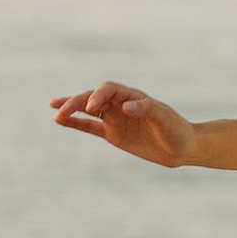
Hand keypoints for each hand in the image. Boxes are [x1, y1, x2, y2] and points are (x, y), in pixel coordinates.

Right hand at [50, 82, 194, 167]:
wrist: (182, 148)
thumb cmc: (176, 130)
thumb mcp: (164, 119)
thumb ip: (147, 110)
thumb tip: (126, 106)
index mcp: (133, 97)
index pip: (109, 90)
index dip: (98, 95)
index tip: (92, 106)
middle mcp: (121, 105)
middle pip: (93, 98)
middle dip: (76, 101)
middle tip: (60, 109)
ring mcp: (115, 119)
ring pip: (87, 110)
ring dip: (71, 108)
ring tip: (54, 108)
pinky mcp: (113, 134)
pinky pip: (90, 127)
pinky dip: (75, 123)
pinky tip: (60, 121)